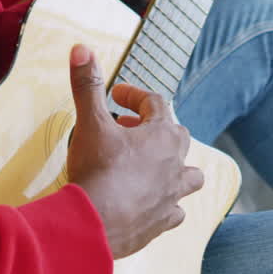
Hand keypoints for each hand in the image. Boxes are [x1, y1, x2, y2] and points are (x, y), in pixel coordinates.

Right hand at [66, 45, 203, 258]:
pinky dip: (166, 205)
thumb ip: (87, 84)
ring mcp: (172, 195)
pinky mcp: (162, 223)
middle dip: (154, 129)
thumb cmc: (96, 170)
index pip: (156, 104)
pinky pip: (175, 212)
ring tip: (152, 167)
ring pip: (191, 176)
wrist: (93, 224)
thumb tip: (81, 48)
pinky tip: (151, 204)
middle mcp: (175, 164)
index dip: (135, 96)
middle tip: (126, 129)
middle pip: (177, 137)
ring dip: (175, 168)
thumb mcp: (90, 122)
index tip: (116, 97)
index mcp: (162, 135)